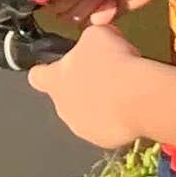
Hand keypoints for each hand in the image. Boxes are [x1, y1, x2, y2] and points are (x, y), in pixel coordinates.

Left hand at [28, 13, 160, 153]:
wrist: (137, 98)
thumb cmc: (113, 62)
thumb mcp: (97, 35)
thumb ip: (88, 40)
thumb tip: (94, 42)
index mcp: (55, 80)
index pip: (38, 77)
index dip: (47, 71)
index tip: (57, 68)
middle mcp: (62, 106)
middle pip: (65, 96)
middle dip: (81, 88)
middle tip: (104, 76)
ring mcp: (80, 127)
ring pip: (85, 114)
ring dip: (97, 105)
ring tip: (120, 93)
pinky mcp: (101, 141)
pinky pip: (105, 128)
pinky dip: (114, 120)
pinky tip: (129, 108)